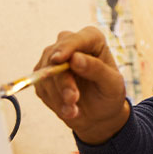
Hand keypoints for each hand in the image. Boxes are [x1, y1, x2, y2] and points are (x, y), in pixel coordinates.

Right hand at [32, 26, 128, 143]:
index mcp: (92, 39)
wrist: (99, 113)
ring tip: (74, 111)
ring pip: (45, 74)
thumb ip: (97, 69)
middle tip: (73, 99)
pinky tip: (68, 111)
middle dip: (63, 81)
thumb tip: (75, 58)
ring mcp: (53, 60)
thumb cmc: (109, 94)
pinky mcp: (42, 76)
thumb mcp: (112, 84)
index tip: (58, 59)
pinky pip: (41, 87)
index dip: (66, 48)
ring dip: (59, 96)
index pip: (76, 39)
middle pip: (55, 57)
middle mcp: (70, 44)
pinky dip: (54, 102)